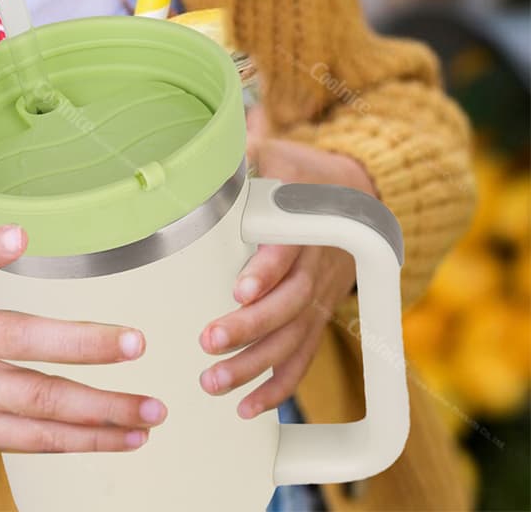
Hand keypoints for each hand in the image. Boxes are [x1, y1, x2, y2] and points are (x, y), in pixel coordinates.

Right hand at [0, 225, 167, 489]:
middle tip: (136, 342)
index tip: (21, 234)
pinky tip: (128, 434)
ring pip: (39, 401)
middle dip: (83, 343)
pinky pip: (40, 439)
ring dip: (104, 407)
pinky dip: (90, 439)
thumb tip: (64, 242)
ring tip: (152, 406)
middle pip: (17, 340)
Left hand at [198, 131, 376, 417]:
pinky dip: (279, 386)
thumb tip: (204, 154)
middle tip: (207, 342)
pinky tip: (248, 408)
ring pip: (294, 338)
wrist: (356, 194)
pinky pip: (303, 358)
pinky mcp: (318, 317)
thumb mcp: (276, 152)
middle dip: (249, 327)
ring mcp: (320, 296)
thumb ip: (244, 155)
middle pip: (289, 302)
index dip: (266, 270)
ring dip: (256, 365)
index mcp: (306, 224)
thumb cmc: (301, 172)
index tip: (238, 290)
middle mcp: (317, 264)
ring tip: (213, 383)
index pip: (288, 250)